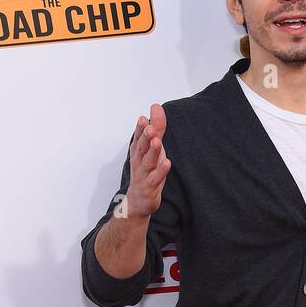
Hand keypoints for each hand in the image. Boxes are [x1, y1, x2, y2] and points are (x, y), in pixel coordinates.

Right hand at [122, 104, 170, 220]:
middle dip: (145, 137)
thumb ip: (156, 128)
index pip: (139, 137)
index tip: (144, 118)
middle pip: (142, 147)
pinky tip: (167, 163)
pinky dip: (161, 171)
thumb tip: (156, 107)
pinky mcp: (150, 187)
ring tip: (157, 141)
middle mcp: (139, 161)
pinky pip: (155, 179)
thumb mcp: (151, 148)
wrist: (139, 200)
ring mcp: (144, 174)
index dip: (141, 128)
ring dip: (153, 152)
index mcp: (138, 150)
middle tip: (150, 128)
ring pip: (148, 162)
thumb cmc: (147, 170)